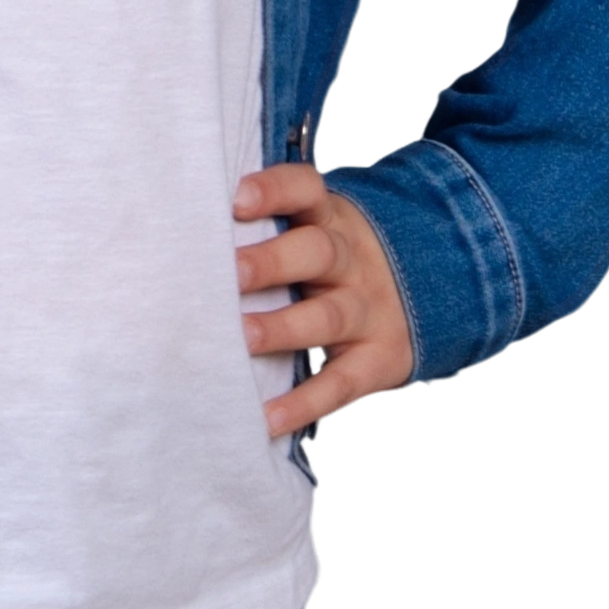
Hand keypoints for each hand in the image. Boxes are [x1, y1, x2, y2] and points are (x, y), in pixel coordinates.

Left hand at [234, 161, 416, 434]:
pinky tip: (266, 419)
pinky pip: (340, 382)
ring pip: (327, 316)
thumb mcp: (313, 229)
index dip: (274, 191)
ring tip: (242, 339)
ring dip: (282, 328)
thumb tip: (176, 233)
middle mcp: (351, 260)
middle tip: (229, 274)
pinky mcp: (378, 359)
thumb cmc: (329, 262)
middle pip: (316, 252)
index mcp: (329, 218)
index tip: (236, 200)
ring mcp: (368, 310)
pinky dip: (303, 403)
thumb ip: (262, 229)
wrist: (431, 292)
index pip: (306, 189)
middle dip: (271, 262)